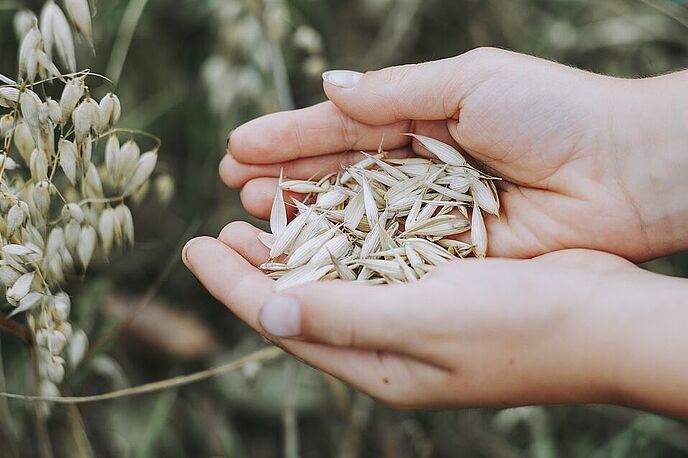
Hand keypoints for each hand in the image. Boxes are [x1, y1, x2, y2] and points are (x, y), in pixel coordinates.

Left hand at [183, 224, 687, 415]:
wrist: (605, 320)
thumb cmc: (521, 328)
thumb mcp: (424, 322)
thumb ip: (344, 316)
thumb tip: (267, 311)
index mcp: (377, 366)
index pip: (285, 322)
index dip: (234, 286)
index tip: (194, 248)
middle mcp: (388, 345)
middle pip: (302, 302)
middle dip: (255, 267)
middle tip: (217, 229)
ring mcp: (414, 315)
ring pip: (335, 279)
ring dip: (294, 247)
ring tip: (257, 215)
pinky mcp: (439, 286)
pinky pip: (373, 262)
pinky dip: (342, 238)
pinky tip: (327, 214)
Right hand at [221, 47, 687, 260]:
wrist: (625, 172)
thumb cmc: (553, 112)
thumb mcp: (470, 82)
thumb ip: (396, 93)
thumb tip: (329, 89)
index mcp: (421, 118)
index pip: (341, 128)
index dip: (290, 137)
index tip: (238, 146)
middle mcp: (417, 168)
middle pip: (338, 174)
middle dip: (286, 176)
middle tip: (234, 185)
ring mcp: (429, 213)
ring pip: (354, 216)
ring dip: (305, 214)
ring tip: (255, 213)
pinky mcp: (447, 253)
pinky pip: (386, 252)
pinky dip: (347, 252)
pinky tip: (307, 251)